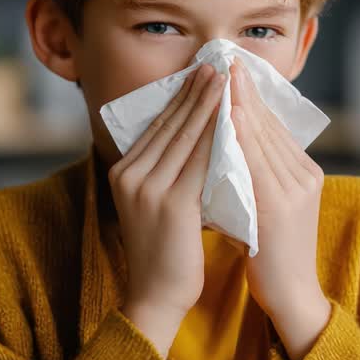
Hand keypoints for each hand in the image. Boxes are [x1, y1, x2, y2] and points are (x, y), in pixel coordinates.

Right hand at [110, 63, 224, 357]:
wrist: (155, 298)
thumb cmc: (166, 254)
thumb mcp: (158, 205)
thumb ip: (167, 173)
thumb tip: (195, 139)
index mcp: (124, 171)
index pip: (158, 124)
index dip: (182, 96)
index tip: (204, 72)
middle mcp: (130, 174)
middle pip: (170, 122)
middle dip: (197, 90)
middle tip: (218, 62)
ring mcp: (147, 188)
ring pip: (185, 135)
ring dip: (209, 103)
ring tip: (228, 78)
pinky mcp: (170, 203)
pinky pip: (200, 160)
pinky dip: (218, 135)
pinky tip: (234, 117)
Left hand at [229, 63, 331, 359]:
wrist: (291, 297)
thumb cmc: (271, 255)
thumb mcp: (266, 207)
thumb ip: (254, 176)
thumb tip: (225, 147)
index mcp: (303, 173)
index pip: (273, 125)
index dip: (252, 96)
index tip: (231, 69)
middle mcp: (304, 175)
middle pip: (271, 123)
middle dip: (246, 89)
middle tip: (225, 57)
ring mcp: (295, 189)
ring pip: (264, 136)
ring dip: (242, 102)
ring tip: (223, 74)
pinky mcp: (281, 206)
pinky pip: (257, 161)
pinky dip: (242, 134)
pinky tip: (226, 115)